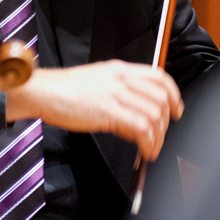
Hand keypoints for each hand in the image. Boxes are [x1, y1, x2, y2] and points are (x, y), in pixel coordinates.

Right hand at [5, 60, 183, 161]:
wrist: (44, 91)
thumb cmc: (64, 90)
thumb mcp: (97, 81)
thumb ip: (118, 93)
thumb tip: (134, 115)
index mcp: (119, 69)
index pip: (158, 76)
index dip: (173, 94)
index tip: (176, 110)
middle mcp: (121, 78)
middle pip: (160, 97)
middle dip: (167, 121)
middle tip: (162, 135)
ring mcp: (116, 94)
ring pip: (154, 114)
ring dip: (158, 136)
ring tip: (152, 149)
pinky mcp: (109, 111)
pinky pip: (141, 127)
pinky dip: (148, 142)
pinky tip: (145, 150)